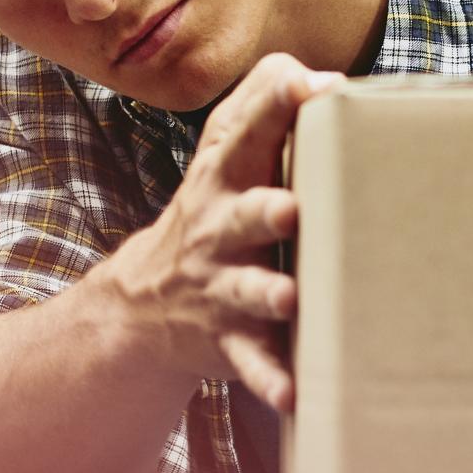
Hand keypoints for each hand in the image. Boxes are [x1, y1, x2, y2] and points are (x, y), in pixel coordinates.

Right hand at [93, 53, 340, 412]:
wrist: (145, 302)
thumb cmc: (213, 208)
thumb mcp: (223, 152)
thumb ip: (266, 104)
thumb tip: (327, 78)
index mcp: (225, 176)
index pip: (244, 131)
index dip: (271, 106)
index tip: (304, 88)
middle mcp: (220, 229)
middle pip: (243, 213)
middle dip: (265, 210)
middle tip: (290, 208)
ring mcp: (221, 286)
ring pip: (246, 289)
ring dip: (266, 293)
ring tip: (288, 298)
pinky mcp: (229, 339)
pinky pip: (249, 361)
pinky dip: (268, 378)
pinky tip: (294, 394)